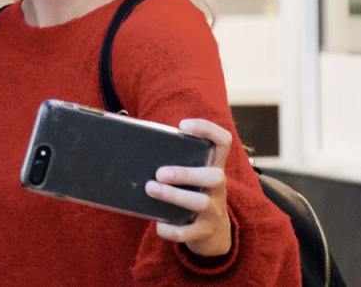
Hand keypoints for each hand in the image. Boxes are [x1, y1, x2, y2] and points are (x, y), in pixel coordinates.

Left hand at [144, 118, 231, 256]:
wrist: (213, 234)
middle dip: (185, 173)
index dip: (208, 129)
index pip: (223, 142)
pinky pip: (188, 232)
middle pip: (215, 176)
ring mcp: (214, 211)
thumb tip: (136, 144)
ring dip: (173, 196)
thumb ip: (175, 161)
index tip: (183, 126)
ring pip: (201, 203)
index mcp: (213, 167)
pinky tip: (158, 224)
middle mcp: (218, 188)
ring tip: (151, 188)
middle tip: (159, 173)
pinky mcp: (204, 232)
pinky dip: (170, 229)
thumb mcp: (192, 177)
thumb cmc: (191, 193)